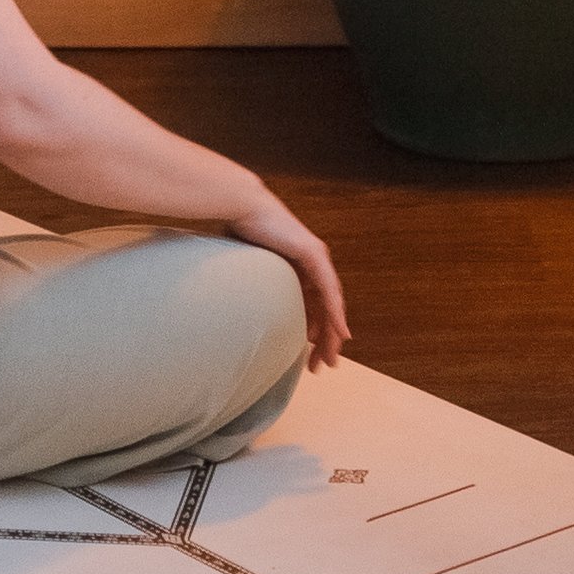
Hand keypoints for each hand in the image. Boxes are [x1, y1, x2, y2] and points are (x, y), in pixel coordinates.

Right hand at [227, 190, 350, 369]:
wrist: (241, 206)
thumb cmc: (237, 234)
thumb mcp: (249, 272)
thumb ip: (253, 290)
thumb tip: (233, 316)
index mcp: (296, 272)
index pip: (311, 308)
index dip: (312, 334)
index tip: (308, 359)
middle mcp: (311, 266)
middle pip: (325, 311)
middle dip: (324, 341)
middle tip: (322, 367)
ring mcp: (316, 259)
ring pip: (331, 304)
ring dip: (332, 333)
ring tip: (331, 358)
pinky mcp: (313, 254)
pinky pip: (328, 290)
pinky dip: (335, 312)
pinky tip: (339, 332)